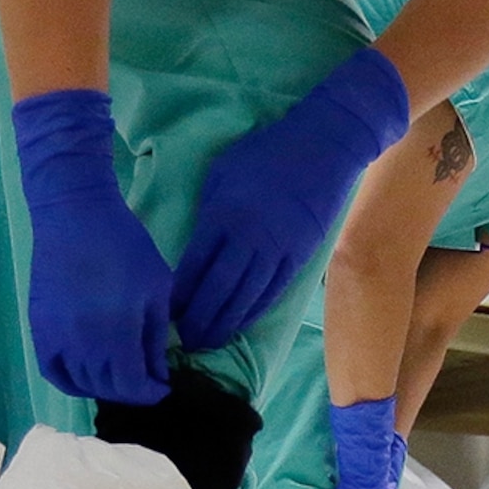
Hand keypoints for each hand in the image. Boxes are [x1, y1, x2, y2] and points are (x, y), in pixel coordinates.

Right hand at [13, 89, 170, 403]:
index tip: (163, 386)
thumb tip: (156, 374)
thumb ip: (156, 336)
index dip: (150, 392)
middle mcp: (82, 343)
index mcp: (117, 332)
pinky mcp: (38, 328)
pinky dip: (71, 381)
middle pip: (107, 388)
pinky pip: (52, 371)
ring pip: (80, 383)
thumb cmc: (124, 245)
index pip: (132, 384)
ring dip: (103, 387)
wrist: (73, 215)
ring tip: (120, 377)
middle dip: (131, 391)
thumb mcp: (156, 287)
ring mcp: (55, 337)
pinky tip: (87, 376)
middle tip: (145, 381)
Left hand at [172, 47, 408, 350]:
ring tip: (207, 341)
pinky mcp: (300, 257)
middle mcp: (249, 240)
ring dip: (224, 324)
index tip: (164, 311)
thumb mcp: (223, 172)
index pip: (194, 267)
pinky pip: (271, 293)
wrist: (324, 147)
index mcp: (224, 216)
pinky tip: (239, 324)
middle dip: (198, 320)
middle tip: (184, 339)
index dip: (178, 295)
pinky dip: (252, 312)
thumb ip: (208, 211)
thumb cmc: (266, 153)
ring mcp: (277, 252)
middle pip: (218, 292)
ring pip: (246, 300)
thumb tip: (195, 247)